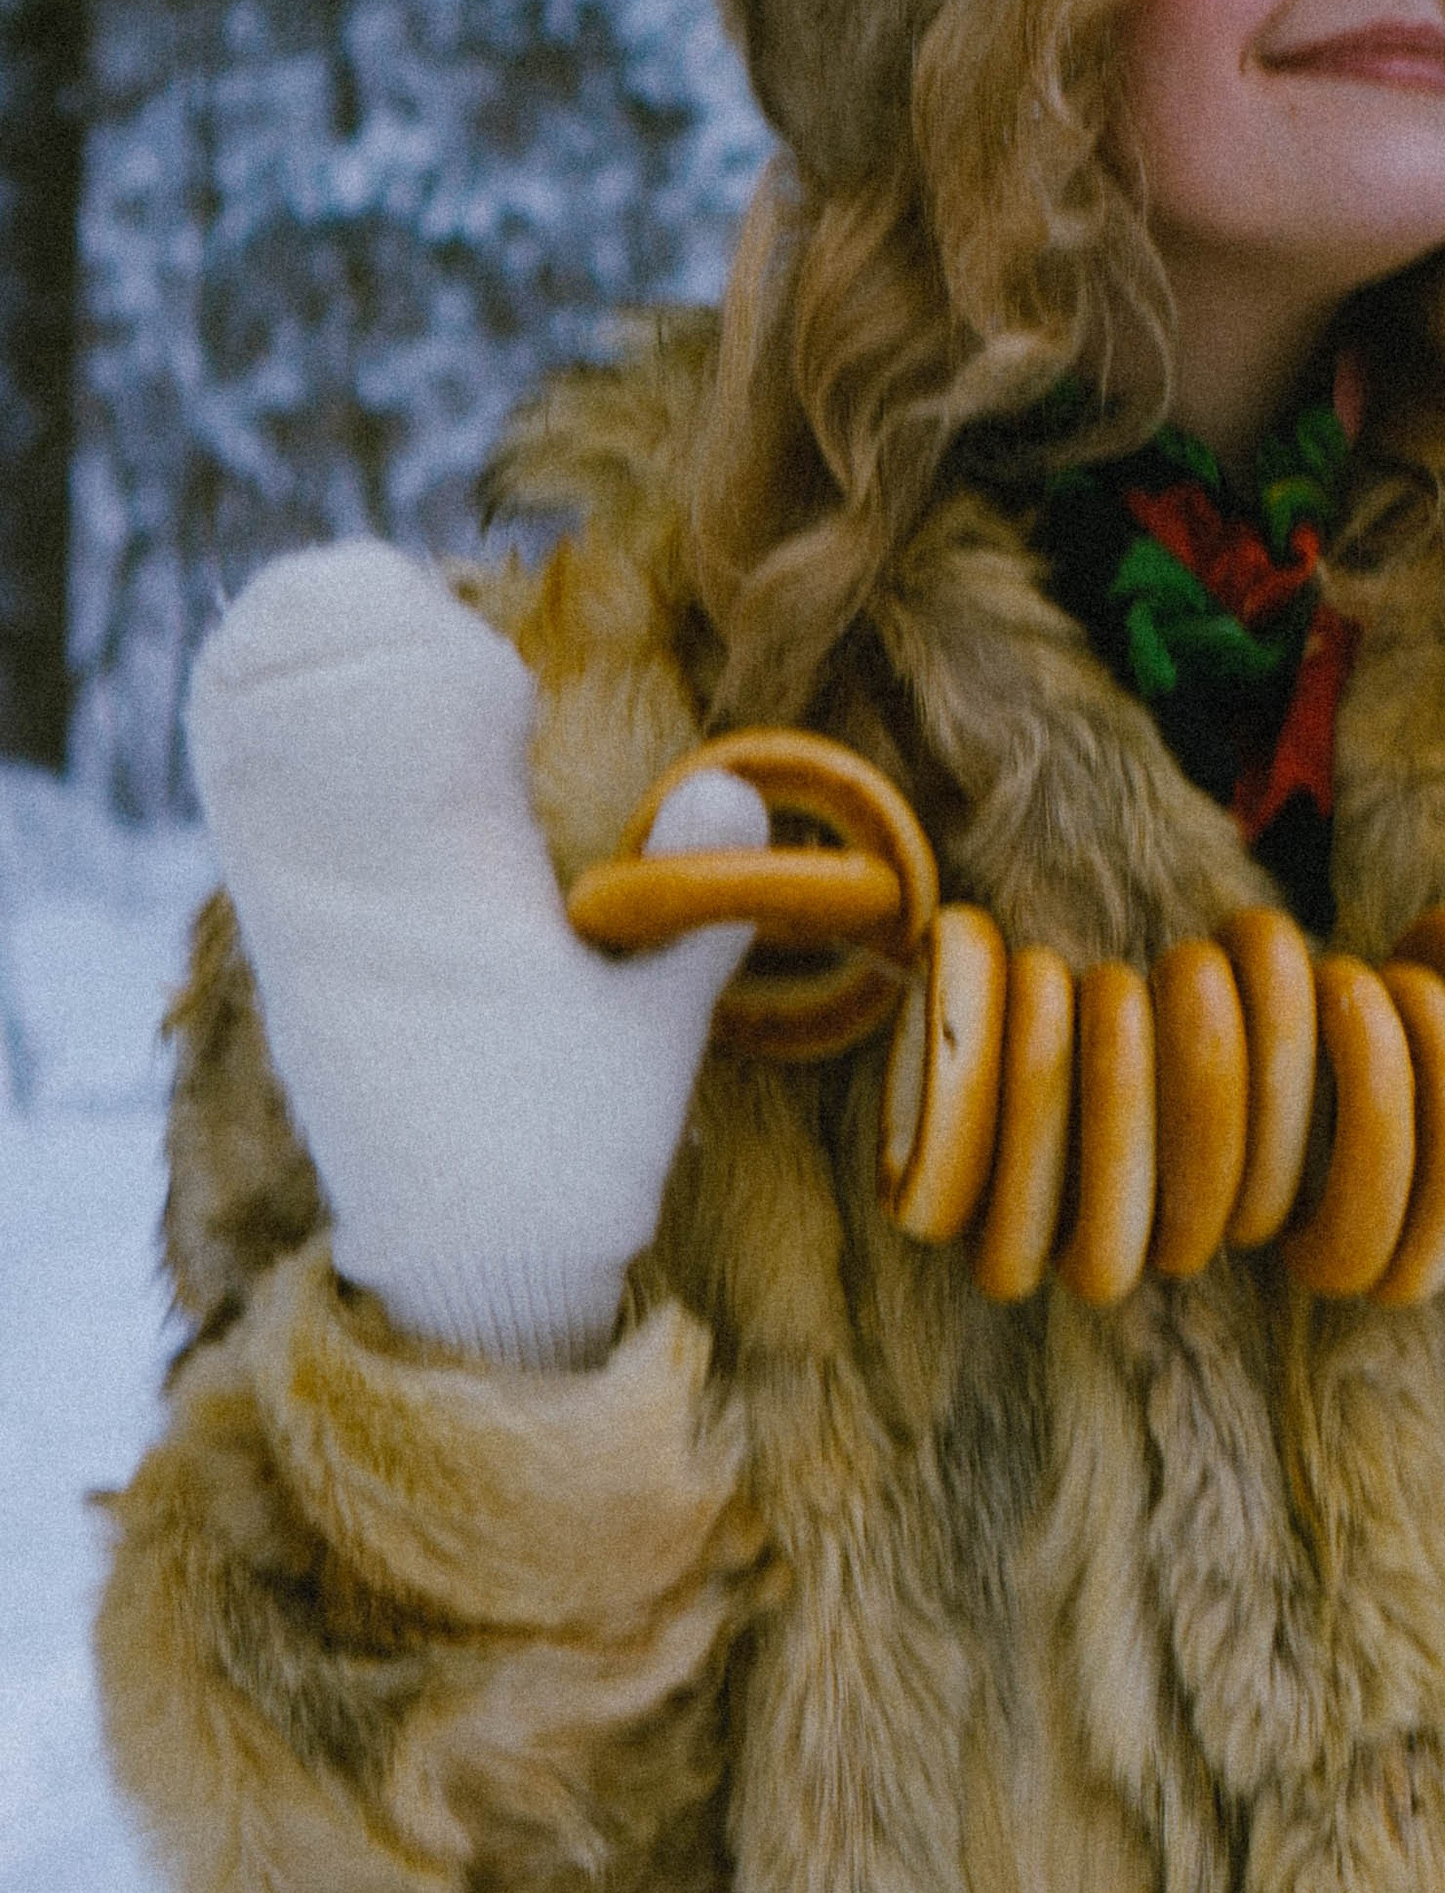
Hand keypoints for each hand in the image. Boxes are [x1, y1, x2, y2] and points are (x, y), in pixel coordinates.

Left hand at [186, 542, 766, 1367]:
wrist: (463, 1270)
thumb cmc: (571, 1150)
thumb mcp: (656, 1021)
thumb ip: (699, 900)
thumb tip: (731, 788)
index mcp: (439, 885)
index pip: (407, 718)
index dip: (430, 649)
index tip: (491, 653)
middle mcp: (344, 895)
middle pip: (300, 710)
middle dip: (355, 645)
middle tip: (423, 622)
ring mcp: (301, 936)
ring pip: (268, 771)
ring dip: (319, 708)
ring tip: (389, 671)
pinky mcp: (290, 974)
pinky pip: (266, 839)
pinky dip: (296, 781)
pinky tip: (352, 770)